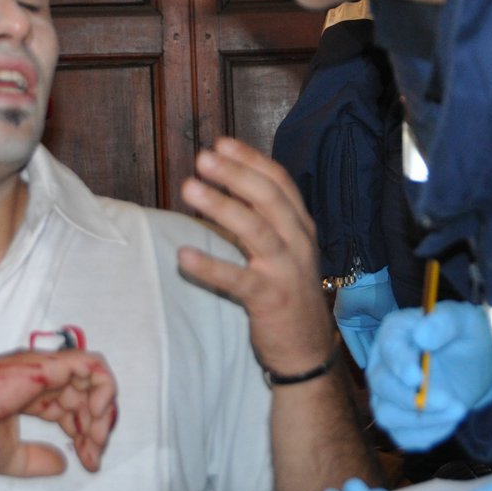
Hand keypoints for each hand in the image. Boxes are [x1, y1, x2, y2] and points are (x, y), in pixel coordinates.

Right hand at [0, 347, 115, 476]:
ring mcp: (45, 368)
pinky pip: (91, 365)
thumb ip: (38, 460)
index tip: (89, 462)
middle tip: (95, 455)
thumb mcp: (10, 456)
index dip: (85, 434)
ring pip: (94, 378)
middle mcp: (42, 376)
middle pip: (86, 395)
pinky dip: (103, 388)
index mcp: (32, 392)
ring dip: (103, 409)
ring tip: (96, 438)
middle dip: (97, 427)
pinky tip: (94, 416)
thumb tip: (65, 464)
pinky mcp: (47, 365)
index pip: (72, 408)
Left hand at [178, 137, 338, 377]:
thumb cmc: (288, 291)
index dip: (250, 160)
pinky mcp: (271, 299)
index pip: (279, 182)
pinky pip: (238, 280)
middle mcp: (298, 242)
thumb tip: (226, 185)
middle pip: (268, 198)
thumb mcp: (283, 249)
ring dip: (221, 206)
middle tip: (202, 158)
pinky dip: (211, 266)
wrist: (308, 348)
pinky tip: (183, 256)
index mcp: (300, 226)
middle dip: (235, 174)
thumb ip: (260, 218)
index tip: (221, 143)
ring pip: (256, 230)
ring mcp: (287, 270)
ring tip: (189, 188)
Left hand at [335, 269, 397, 367]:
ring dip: (369, 356)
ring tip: (376, 373)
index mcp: (380, 314)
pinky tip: (364, 364)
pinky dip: (357, 351)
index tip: (396, 366)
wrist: (366, 279)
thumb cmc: (383, 294)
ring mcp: (355, 319)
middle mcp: (367, 318)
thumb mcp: (393, 315)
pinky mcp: (343, 320)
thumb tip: (404, 348)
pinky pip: (350, 339)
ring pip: (362, 342)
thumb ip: (396, 331)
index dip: (390, 351)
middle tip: (386, 374)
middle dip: (379, 356)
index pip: (385, 337)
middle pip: (373, 341)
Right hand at [366, 302, 491, 450]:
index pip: (388, 348)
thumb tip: (423, 335)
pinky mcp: (398, 420)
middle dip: (412, 399)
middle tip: (450, 401)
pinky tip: (450, 420)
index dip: (399, 364)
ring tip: (458, 410)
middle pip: (380, 385)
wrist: (474, 368)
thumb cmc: (465, 337)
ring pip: (387, 415)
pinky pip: (403, 437)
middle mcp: (382, 363)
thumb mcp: (465, 321)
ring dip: (423, 420)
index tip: (417, 378)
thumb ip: (445, 322)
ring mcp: (386, 394)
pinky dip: (429, 434)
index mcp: (395, 332)